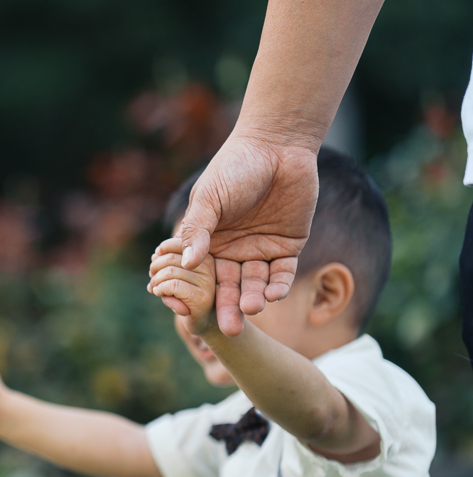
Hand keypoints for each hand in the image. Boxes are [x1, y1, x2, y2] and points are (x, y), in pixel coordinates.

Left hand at [148, 238, 217, 333]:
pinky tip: (161, 296)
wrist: (203, 322)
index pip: (178, 243)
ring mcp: (208, 283)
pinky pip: (173, 286)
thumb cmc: (188, 296)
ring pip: (170, 273)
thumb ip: (169, 263)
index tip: (155, 262)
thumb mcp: (178, 275)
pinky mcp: (202, 299)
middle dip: (155, 269)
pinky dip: (161, 290)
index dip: (162, 252)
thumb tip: (155, 256)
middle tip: (152, 282)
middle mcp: (211, 267)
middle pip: (171, 259)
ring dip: (156, 283)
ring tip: (156, 290)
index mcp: (206, 256)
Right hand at [170, 131, 316, 335]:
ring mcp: (261, 250)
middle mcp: (233, 250)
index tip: (192, 316)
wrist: (278, 146)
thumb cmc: (235, 167)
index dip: (197, 296)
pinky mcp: (288, 247)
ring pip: (255, 283)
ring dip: (253, 298)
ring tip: (251, 309)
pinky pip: (282, 273)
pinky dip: (277, 285)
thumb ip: (198, 230)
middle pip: (229, 286)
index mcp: (208, 242)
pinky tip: (271, 295)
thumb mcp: (209, 198)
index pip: (201, 277)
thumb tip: (188, 263)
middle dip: (228, 307)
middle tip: (228, 330)